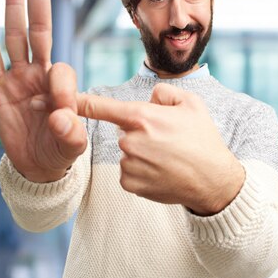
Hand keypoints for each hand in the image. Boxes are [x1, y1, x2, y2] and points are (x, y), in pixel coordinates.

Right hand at [0, 0, 86, 182]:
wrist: (38, 166)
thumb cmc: (59, 152)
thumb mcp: (71, 146)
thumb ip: (70, 132)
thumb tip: (59, 117)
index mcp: (61, 85)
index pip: (61, 70)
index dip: (61, 87)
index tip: (58, 114)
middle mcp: (39, 75)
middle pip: (38, 30)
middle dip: (38, 0)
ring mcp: (18, 79)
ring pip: (15, 38)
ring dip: (14, 9)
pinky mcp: (0, 90)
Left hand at [77, 83, 244, 214]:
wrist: (214, 181)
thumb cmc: (203, 139)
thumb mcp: (191, 104)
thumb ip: (163, 93)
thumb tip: (149, 99)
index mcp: (142, 117)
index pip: (103, 107)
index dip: (82, 101)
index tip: (63, 98)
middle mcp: (130, 140)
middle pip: (123, 132)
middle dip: (140, 133)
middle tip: (167, 141)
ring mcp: (129, 164)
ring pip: (126, 153)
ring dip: (141, 154)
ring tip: (168, 158)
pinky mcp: (130, 184)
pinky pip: (127, 172)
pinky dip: (140, 172)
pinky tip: (161, 172)